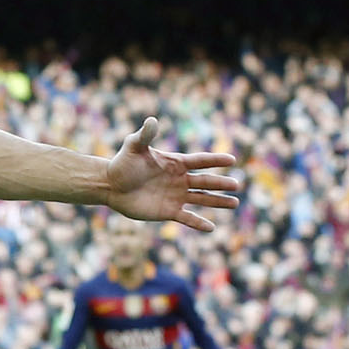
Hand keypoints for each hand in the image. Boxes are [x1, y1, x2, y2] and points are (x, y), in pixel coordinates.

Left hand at [104, 117, 241, 231]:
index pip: (200, 161)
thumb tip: (152, 120)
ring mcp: (175, 196)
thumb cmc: (122, 163)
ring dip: (218, 202)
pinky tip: (211, 228)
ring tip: (235, 203)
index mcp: (176, 163)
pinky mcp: (168, 211)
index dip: (215, 160)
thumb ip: (145, 135)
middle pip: (206, 181)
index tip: (232, 159)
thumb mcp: (134, 147)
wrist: (110, 186)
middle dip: (221, 183)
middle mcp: (179, 180)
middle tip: (237, 185)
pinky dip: (199, 223)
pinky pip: (187, 218)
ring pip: (202, 199)